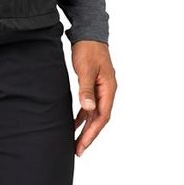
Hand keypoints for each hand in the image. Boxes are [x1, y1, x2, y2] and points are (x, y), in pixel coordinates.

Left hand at [71, 40, 116, 155]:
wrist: (89, 33)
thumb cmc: (88, 49)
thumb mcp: (86, 69)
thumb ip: (86, 89)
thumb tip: (88, 109)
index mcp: (109, 89)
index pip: (102, 116)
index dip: (92, 133)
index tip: (82, 145)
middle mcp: (107, 92)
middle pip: (100, 119)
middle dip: (89, 135)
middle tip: (78, 151)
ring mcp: (101, 90)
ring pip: (94, 114)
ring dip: (86, 128)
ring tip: (76, 143)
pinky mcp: (94, 86)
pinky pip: (89, 106)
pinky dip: (82, 117)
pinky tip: (74, 124)